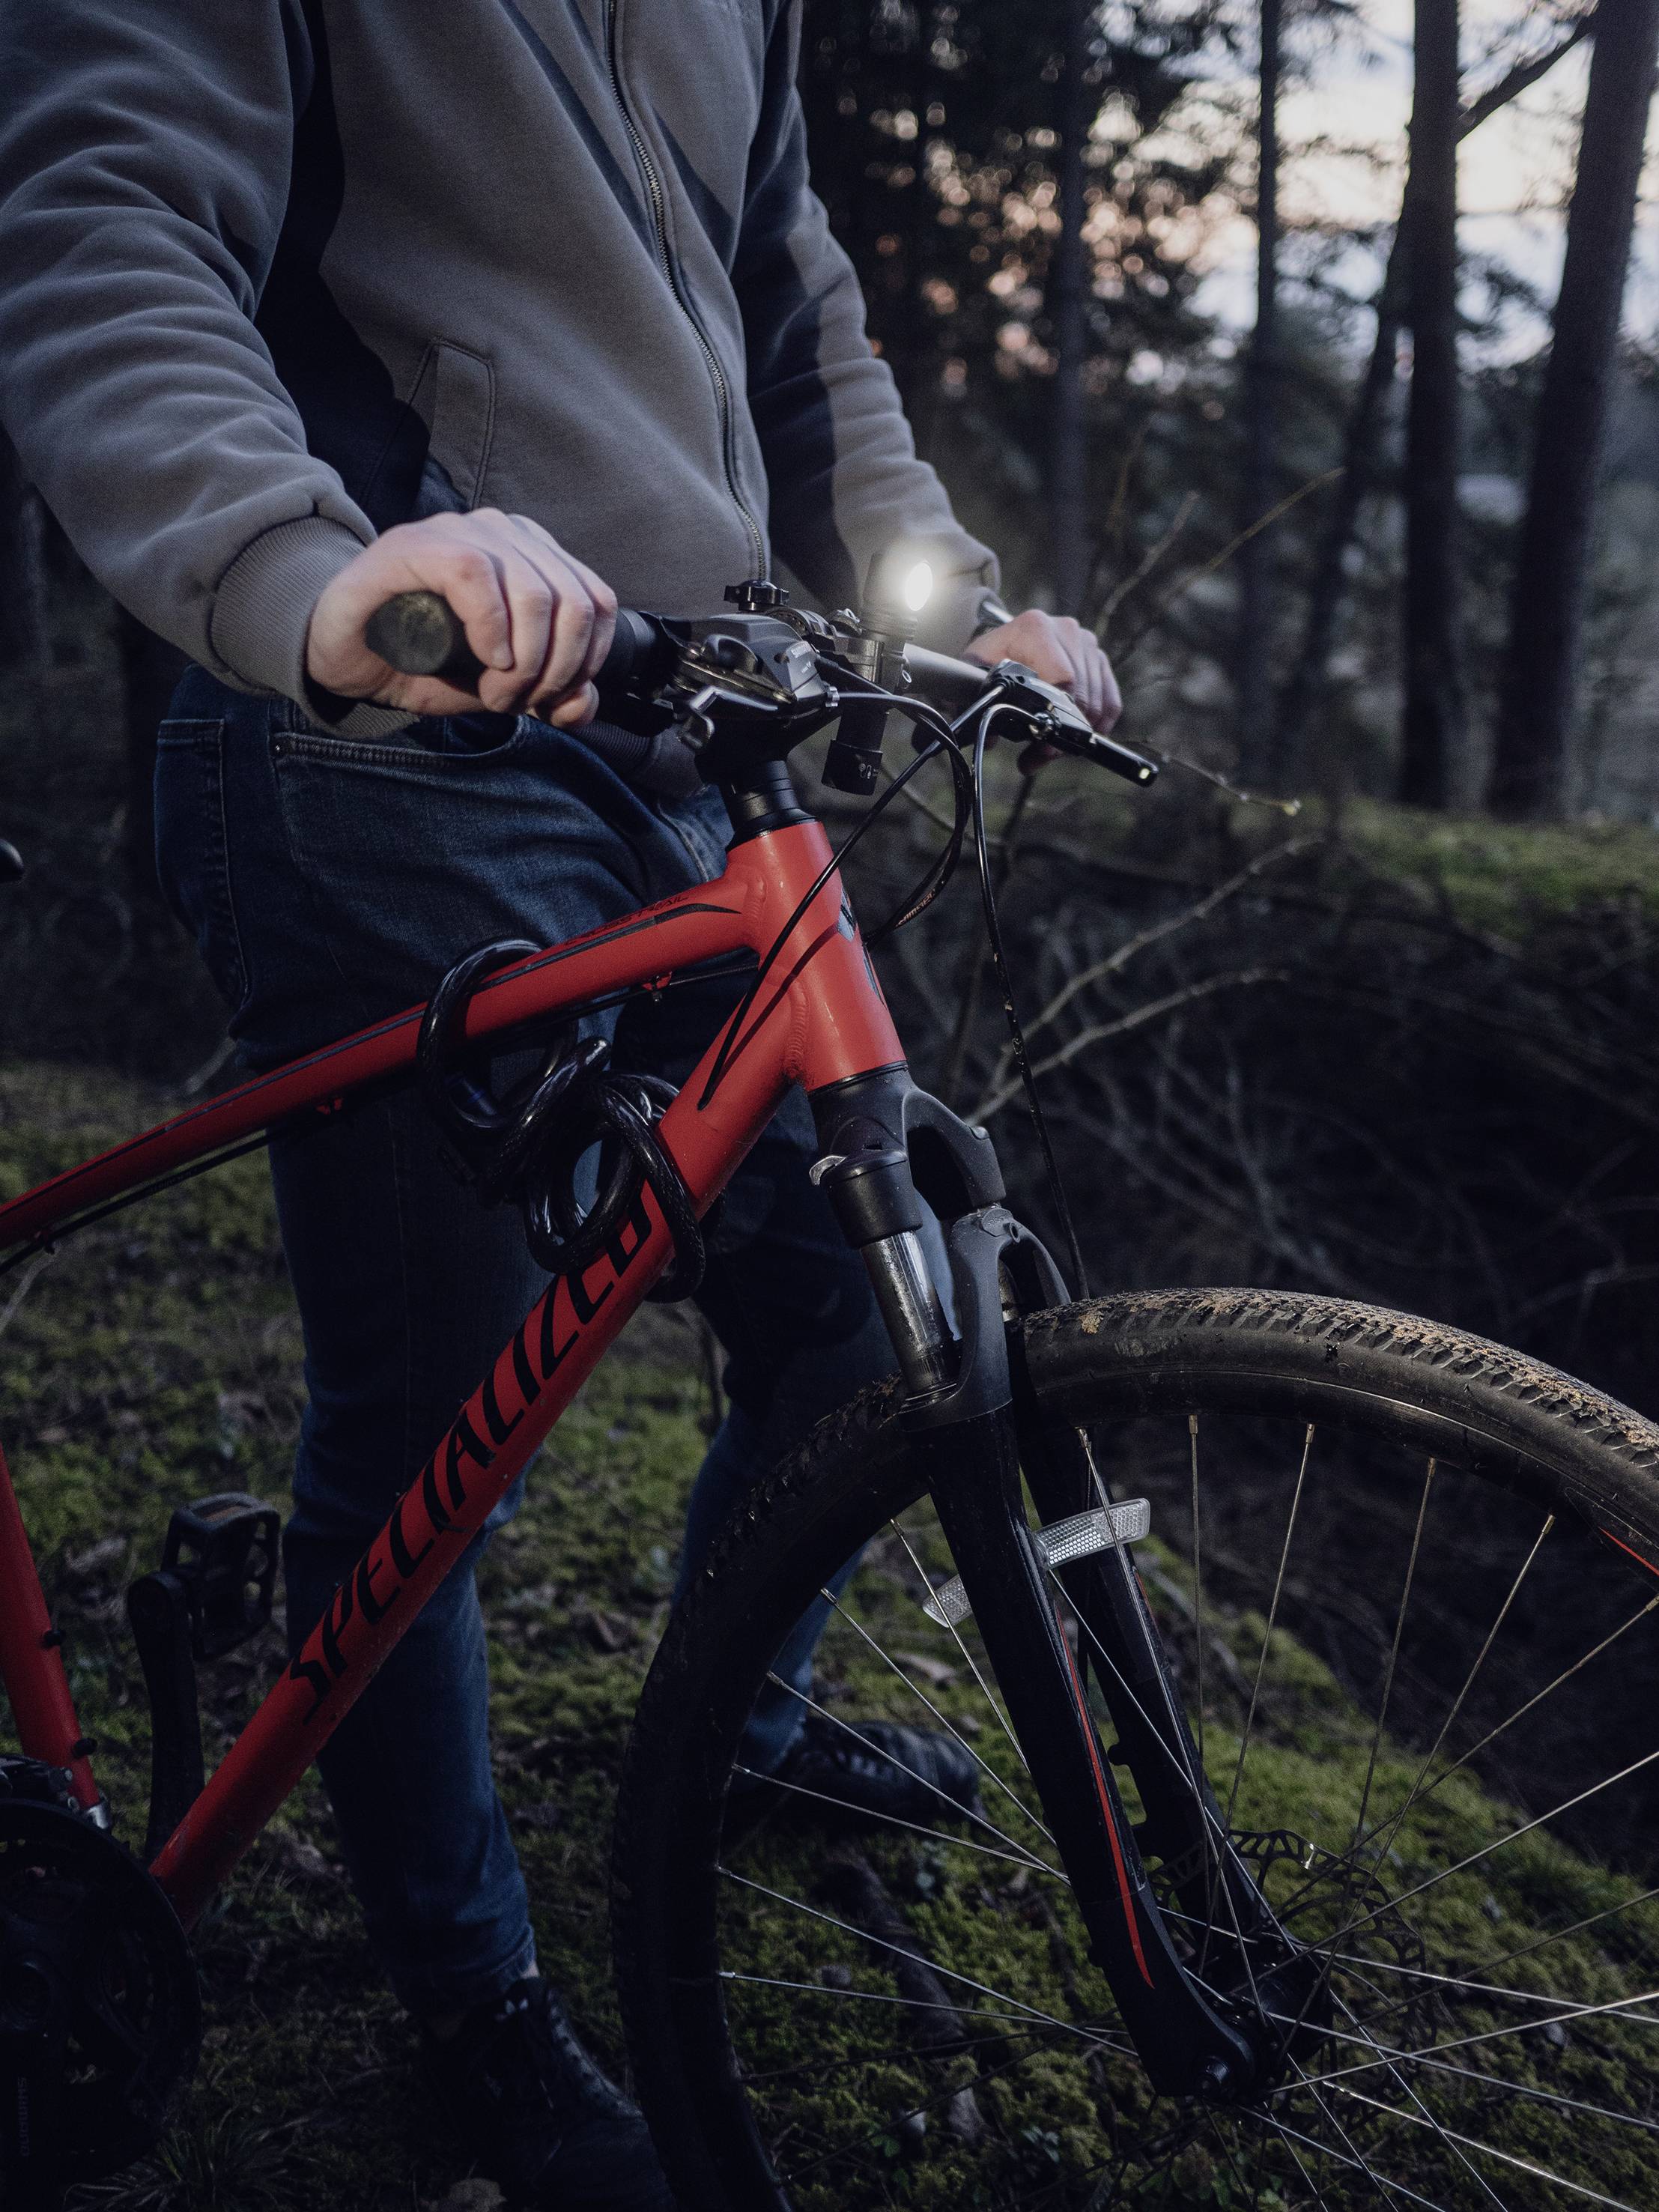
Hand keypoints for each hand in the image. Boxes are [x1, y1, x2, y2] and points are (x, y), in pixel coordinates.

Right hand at [305, 510, 617, 724]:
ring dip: (523, 662)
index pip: (596, 602)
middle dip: (554, 671)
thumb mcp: (500, 688)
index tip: (551, 699)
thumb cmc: (423, 664)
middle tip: (514, 701)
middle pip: (572, 603)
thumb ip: (549, 694)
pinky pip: (476, 575)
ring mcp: (459, 531)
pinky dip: (491, 630)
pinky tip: (484, 658)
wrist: (347, 658)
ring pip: (533, 592)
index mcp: (534, 556)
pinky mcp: (416, 544)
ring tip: (493, 692)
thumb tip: (583, 704)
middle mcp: (504, 533)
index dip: (587, 662)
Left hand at [965, 610, 1122, 768]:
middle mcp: (1066, 630)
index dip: (1054, 717)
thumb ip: (980, 705)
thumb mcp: (976, 679)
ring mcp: (1086, 643)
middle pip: (1081, 694)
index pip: (1062, 679)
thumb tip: (992, 740)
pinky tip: (1076, 740)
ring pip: (1096, 702)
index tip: (1041, 745)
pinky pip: (1110, 701)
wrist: (1001, 646)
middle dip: (1063, 732)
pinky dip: (1097, 725)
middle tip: (1041, 754)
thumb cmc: (988, 663)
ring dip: (1076, 734)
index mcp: (1035, 628)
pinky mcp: (1098, 659)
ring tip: (1050, 750)